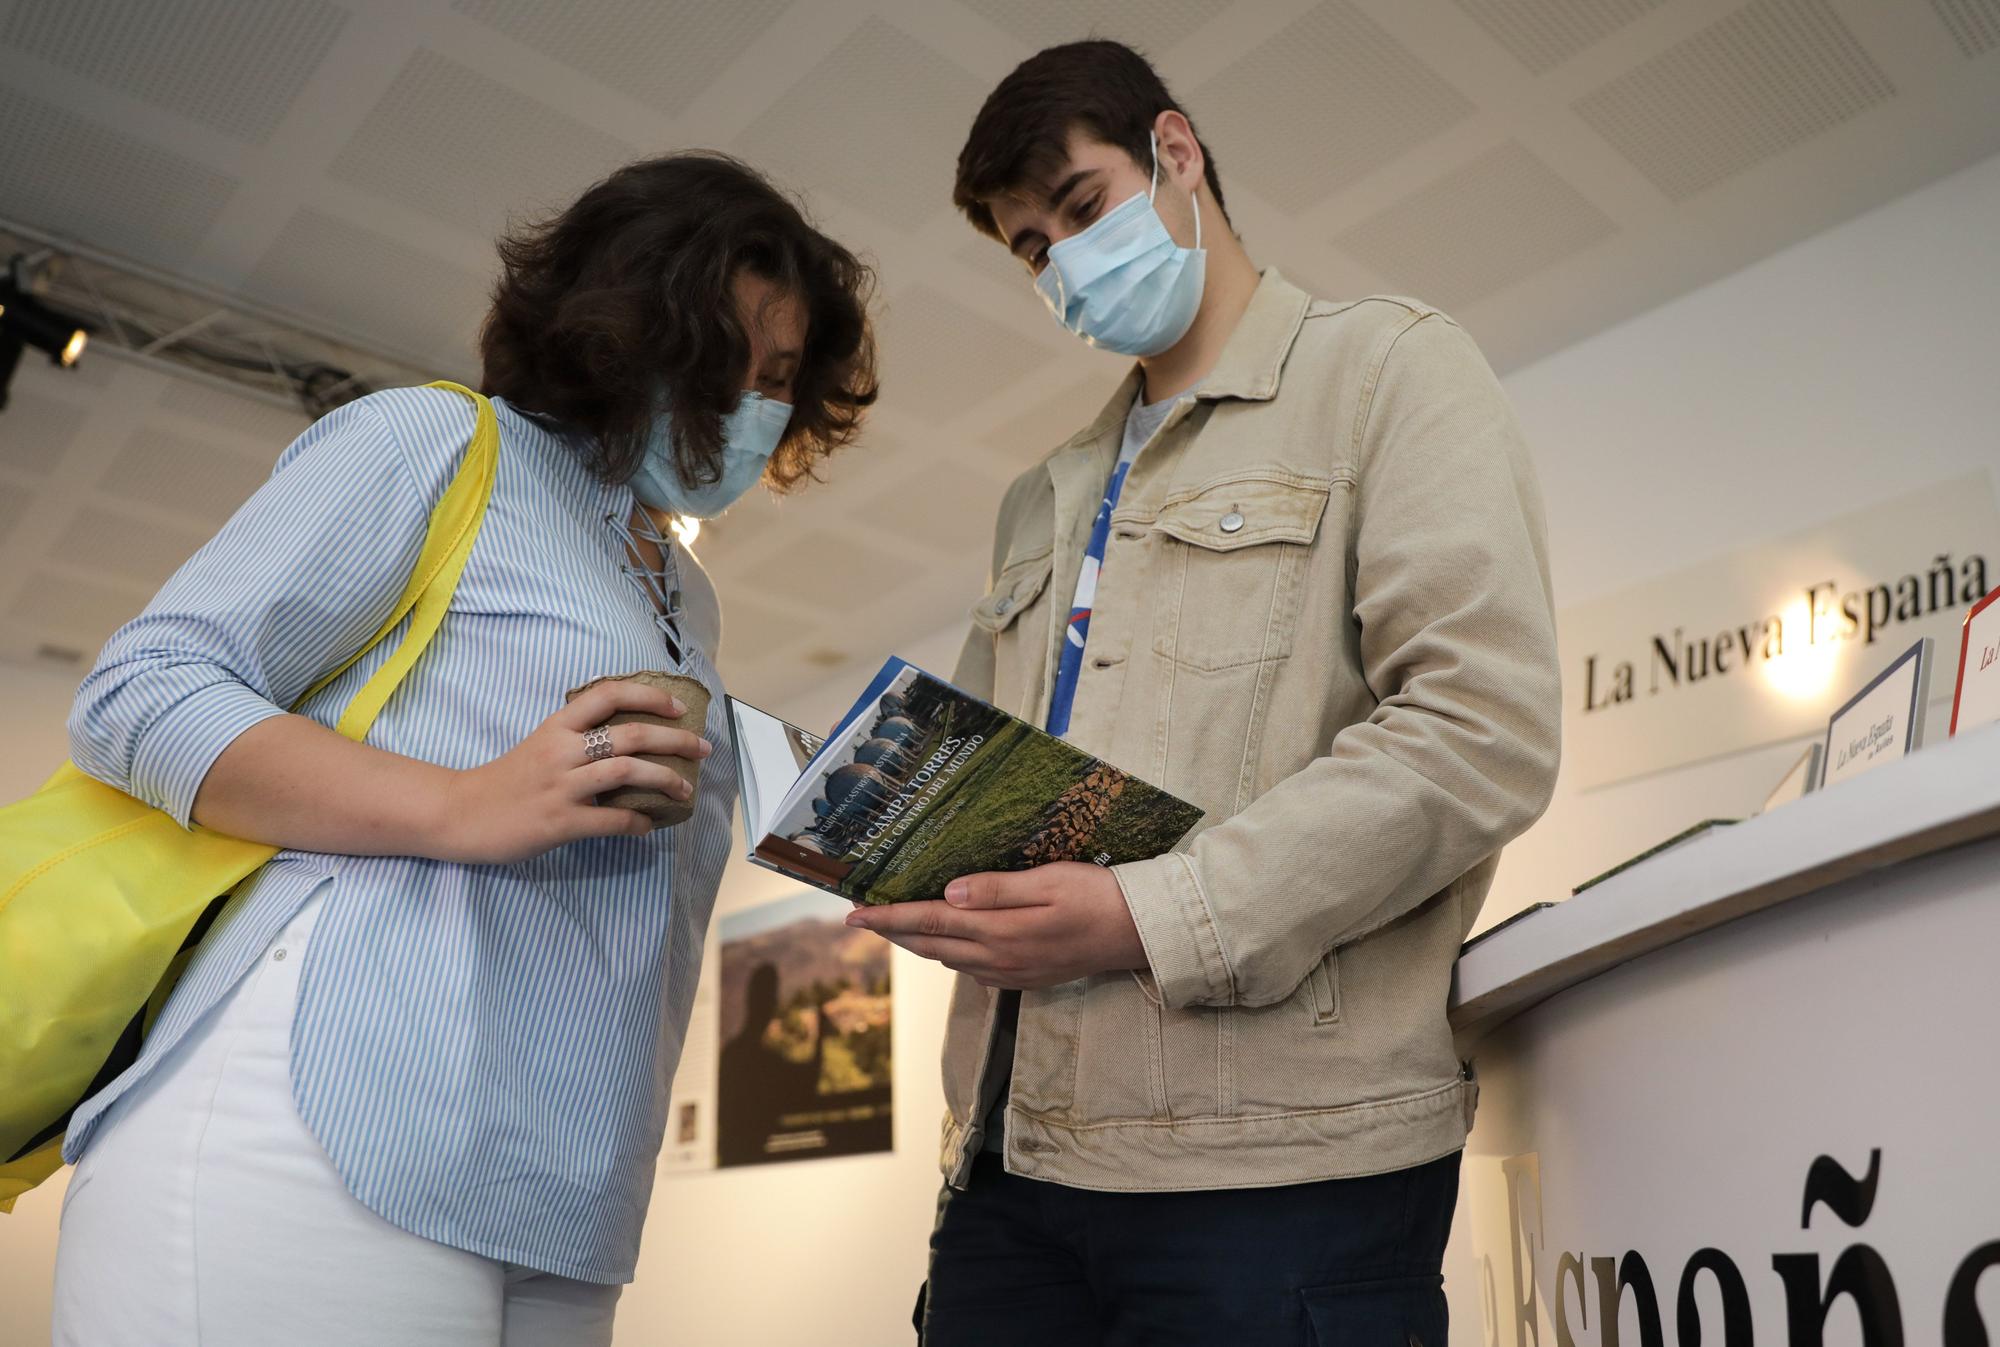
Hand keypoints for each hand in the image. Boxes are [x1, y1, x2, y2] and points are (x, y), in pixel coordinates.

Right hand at [432, 679, 712, 863]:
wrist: (460, 813)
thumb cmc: (505, 780)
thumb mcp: (541, 745)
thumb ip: (578, 739)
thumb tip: (629, 742)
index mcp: (557, 726)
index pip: (609, 694)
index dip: (649, 696)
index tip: (678, 707)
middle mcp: (562, 750)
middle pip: (631, 734)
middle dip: (676, 740)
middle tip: (702, 748)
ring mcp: (561, 786)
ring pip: (627, 772)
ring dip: (666, 780)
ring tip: (685, 788)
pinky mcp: (559, 821)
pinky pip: (611, 819)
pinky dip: (637, 821)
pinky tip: (649, 825)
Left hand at [845, 862, 1147, 989]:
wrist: (1139, 935)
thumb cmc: (1098, 897)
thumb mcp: (1048, 882)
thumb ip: (996, 890)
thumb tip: (946, 894)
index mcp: (998, 931)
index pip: (928, 922)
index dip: (887, 917)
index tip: (852, 912)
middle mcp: (996, 958)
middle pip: (929, 945)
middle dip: (892, 931)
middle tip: (862, 915)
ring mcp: (1009, 972)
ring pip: (947, 958)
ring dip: (917, 942)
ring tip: (895, 923)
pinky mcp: (1024, 977)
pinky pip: (972, 969)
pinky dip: (948, 952)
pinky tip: (947, 939)